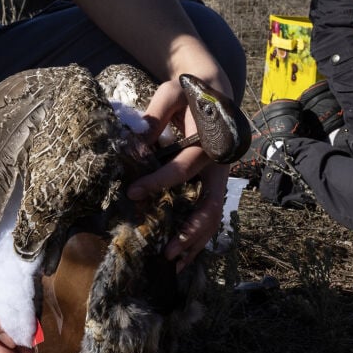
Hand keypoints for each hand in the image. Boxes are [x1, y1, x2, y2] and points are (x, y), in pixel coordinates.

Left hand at [126, 75, 233, 267]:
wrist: (215, 88)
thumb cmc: (191, 90)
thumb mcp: (171, 93)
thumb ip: (156, 114)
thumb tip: (139, 142)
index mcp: (210, 143)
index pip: (183, 169)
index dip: (158, 183)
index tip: (132, 193)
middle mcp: (219, 166)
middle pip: (210, 206)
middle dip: (189, 231)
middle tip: (165, 252)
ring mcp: (220, 177)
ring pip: (214, 216)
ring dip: (196, 241)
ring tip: (173, 263)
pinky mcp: (215, 183)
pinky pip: (210, 213)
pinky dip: (199, 235)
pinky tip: (184, 254)